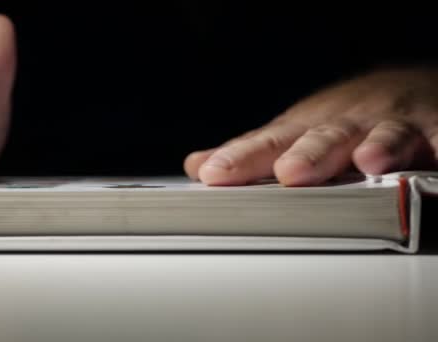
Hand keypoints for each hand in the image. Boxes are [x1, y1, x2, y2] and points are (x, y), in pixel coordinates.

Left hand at [184, 68, 437, 185]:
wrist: (401, 86)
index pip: (267, 144)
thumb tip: (196, 165)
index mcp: (304, 129)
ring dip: (378, 146)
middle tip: (289, 173)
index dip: (241, 159)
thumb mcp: (292, 131)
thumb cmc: (339, 119)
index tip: (213, 174)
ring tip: (367, 162)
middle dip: (309, 154)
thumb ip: (250, 152)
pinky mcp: (434, 130)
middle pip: (324, 139)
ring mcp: (391, 125)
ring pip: (385, 134)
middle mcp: (345, 124)